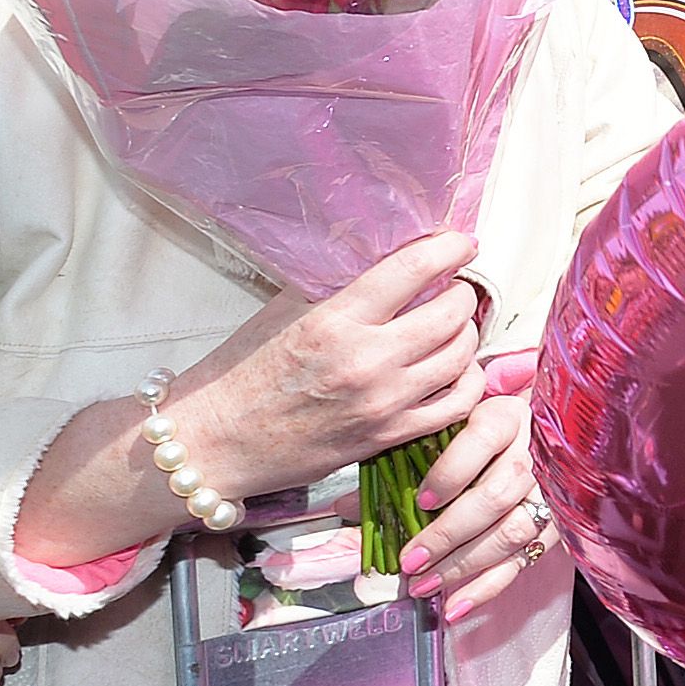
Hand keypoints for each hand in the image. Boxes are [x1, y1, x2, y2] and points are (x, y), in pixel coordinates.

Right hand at [167, 235, 485, 501]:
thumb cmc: (243, 376)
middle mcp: (365, 360)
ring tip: (453, 326)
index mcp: (334, 320)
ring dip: (466, 334)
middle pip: (451, 313)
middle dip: (461, 293)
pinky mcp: (390, 436)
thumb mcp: (282, 312)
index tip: (458, 243)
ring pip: (462, 356)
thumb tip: (382, 254)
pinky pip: (458, 404)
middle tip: (453, 288)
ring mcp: (383, 401)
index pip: (413, 269)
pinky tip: (455, 370)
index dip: (448, 248)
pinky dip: (467, 381)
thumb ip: (334, 284)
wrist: (217, 442)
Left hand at [398, 391, 543, 621]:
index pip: (483, 440)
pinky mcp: (554, 525)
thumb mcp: (443, 432)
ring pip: (512, 532)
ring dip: (465, 564)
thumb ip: (400, 460)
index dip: (452, 473)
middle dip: (450, 533)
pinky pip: (523, 560)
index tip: (422, 501)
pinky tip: (457, 606)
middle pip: (497, 496)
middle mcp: (533, 453)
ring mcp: (549, 492)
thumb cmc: (479, 432)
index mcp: (505, 417)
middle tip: (411, 558)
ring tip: (425, 584)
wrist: (536, 434)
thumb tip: (348, 506)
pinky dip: (489, 587)